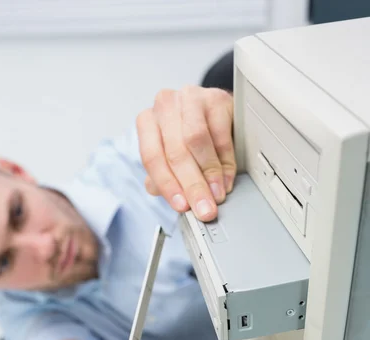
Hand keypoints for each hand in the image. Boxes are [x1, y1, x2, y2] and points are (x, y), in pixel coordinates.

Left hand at [137, 86, 235, 221]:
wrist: (214, 113)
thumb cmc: (188, 135)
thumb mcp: (170, 157)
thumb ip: (162, 177)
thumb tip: (165, 195)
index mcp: (147, 122)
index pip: (151, 157)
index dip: (168, 185)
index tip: (182, 206)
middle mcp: (165, 106)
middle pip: (175, 151)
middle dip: (192, 185)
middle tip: (204, 207)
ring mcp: (190, 98)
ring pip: (196, 140)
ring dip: (209, 173)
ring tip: (217, 194)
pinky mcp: (216, 98)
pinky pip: (220, 134)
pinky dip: (226, 162)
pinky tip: (227, 179)